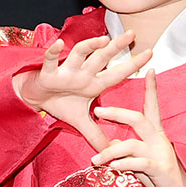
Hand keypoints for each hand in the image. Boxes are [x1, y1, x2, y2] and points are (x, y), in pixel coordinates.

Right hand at [14, 31, 151, 151]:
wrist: (35, 98)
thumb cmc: (60, 103)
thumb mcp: (81, 122)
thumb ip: (96, 136)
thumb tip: (111, 152)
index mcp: (93, 84)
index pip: (117, 73)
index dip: (133, 64)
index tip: (150, 53)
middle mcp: (82, 74)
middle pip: (102, 58)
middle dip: (117, 46)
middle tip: (132, 34)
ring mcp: (66, 72)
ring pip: (79, 54)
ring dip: (89, 46)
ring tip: (102, 40)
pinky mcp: (48, 73)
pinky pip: (51, 61)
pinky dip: (53, 52)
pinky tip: (58, 44)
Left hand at [92, 69, 185, 186]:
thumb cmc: (159, 177)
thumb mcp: (141, 160)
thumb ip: (127, 150)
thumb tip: (109, 142)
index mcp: (156, 134)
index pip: (153, 106)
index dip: (151, 88)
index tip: (151, 68)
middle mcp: (159, 140)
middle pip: (138, 118)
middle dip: (117, 113)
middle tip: (97, 111)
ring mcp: (161, 154)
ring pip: (132, 144)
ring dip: (110, 151)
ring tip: (95, 160)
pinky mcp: (161, 169)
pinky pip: (139, 163)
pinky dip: (123, 164)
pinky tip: (112, 167)